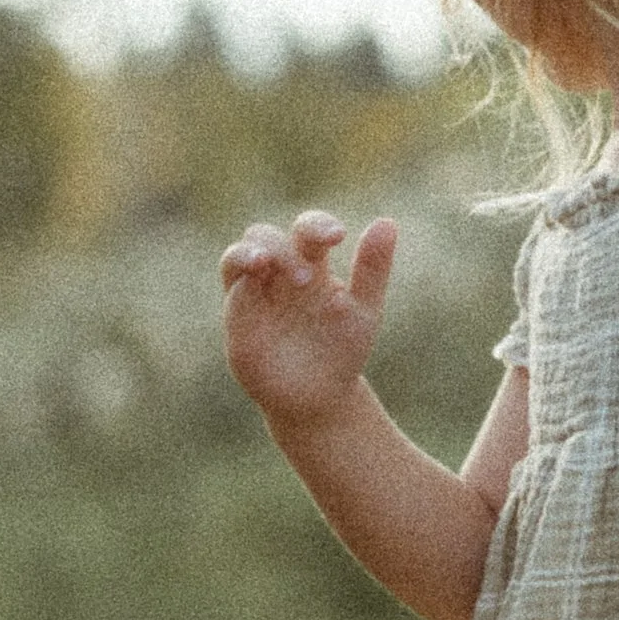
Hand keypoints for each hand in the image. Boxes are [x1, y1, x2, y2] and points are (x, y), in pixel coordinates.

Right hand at [220, 208, 398, 429]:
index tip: (338, 236)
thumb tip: (387, 222)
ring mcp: (253, 294)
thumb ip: (373, 268)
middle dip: (284, 246)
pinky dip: (240, 277)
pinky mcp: (237, 318)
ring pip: (237, 254)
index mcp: (311, 266)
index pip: (306, 230)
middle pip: (265, 235)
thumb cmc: (342, 350)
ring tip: (265, 264)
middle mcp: (277, 275)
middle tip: (306, 279)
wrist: (319, 397)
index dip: (318, 224)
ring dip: (250, 251)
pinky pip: (231, 288)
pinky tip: (256, 280)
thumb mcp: (364, 309)